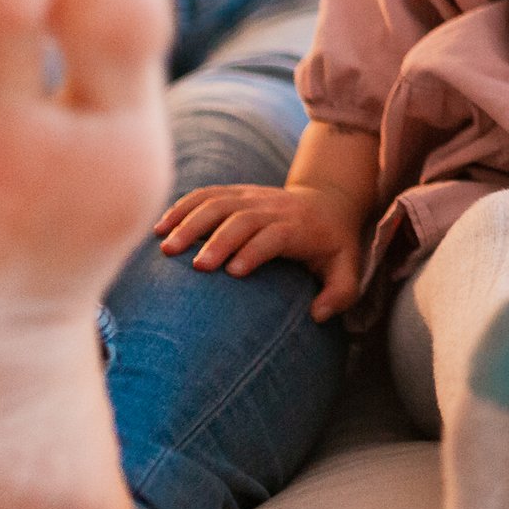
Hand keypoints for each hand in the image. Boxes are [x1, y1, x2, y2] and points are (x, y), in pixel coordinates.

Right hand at [156, 183, 367, 321]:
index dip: (254, 250)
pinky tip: (160, 228)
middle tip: (195, 267)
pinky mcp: (236, 193)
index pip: (275, 235)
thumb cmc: (334, 246)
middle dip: (217, 240)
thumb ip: (340, 294)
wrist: (329, 202)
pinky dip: (181, 207)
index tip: (232, 272)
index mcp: (299, 228)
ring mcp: (252, 197)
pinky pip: (206, 194)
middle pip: (242, 218)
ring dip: (191, 222)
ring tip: (167, 248)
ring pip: (218, 203)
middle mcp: (274, 208)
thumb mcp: (348, 269)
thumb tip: (317, 315)